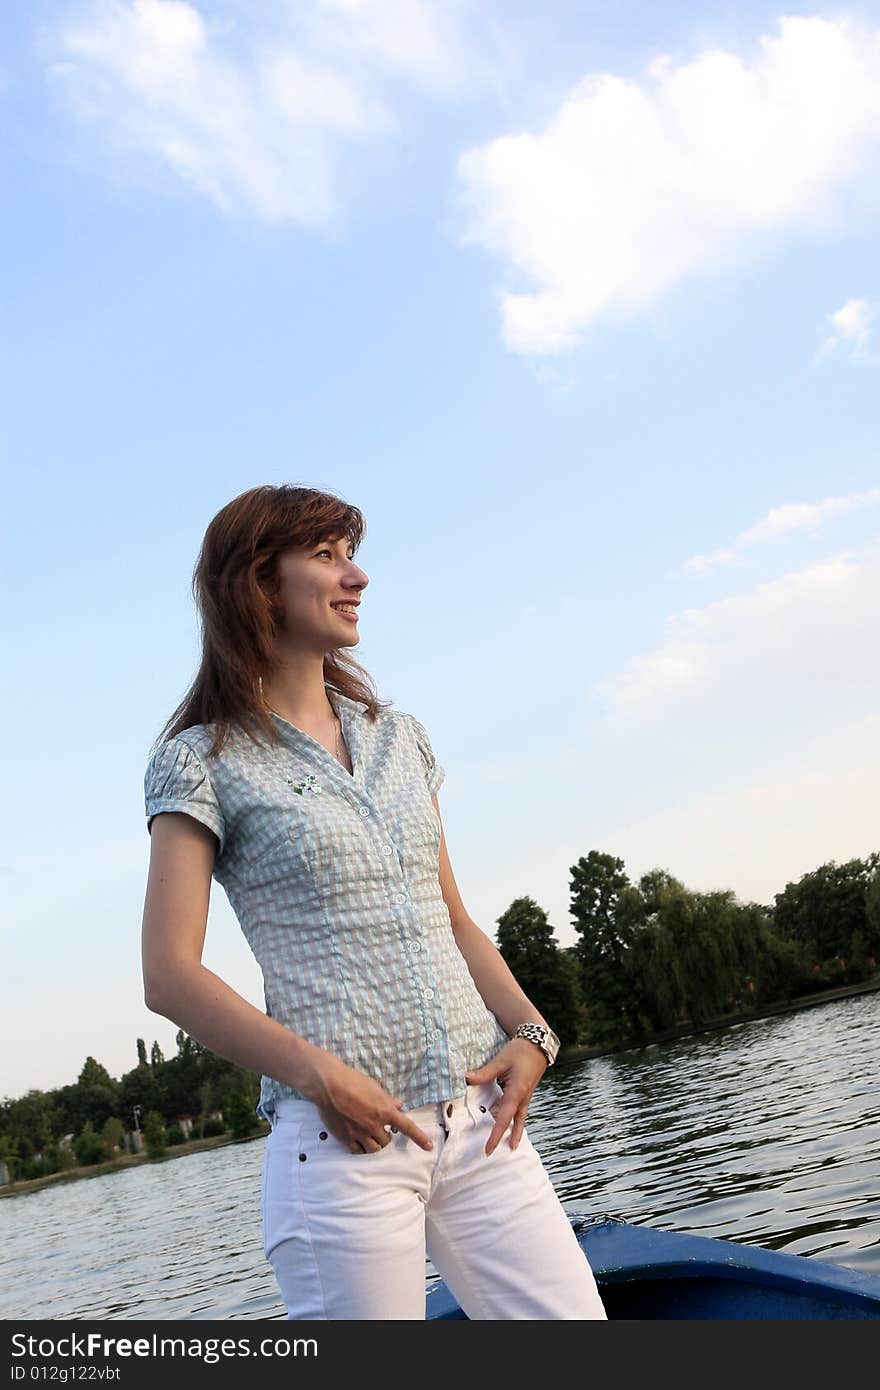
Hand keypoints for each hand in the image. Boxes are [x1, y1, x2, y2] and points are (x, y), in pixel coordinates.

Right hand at [310, 1057, 434, 1154]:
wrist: (329, 1085)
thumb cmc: (352, 1081)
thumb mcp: (374, 1087)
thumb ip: (387, 1099)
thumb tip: (399, 1105)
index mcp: (385, 1111)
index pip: (407, 1127)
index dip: (420, 1138)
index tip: (429, 1146)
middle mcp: (375, 1125)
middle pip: (387, 1141)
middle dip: (386, 1137)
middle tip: (380, 1130)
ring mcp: (360, 1133)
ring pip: (374, 1149)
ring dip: (375, 1145)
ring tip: (370, 1137)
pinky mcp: (346, 1138)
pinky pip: (358, 1151)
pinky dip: (361, 1148)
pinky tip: (359, 1143)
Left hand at [465, 1038, 547, 1155]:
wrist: (538, 1045)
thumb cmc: (520, 1052)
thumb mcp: (501, 1061)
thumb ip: (484, 1073)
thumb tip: (467, 1079)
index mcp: (516, 1093)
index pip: (503, 1119)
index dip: (495, 1135)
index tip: (488, 1149)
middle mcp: (522, 1099)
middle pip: (512, 1124)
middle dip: (503, 1138)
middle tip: (491, 1153)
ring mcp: (525, 1097)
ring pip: (517, 1119)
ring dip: (510, 1131)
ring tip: (505, 1146)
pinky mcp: (524, 1093)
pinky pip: (517, 1110)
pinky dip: (511, 1119)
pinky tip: (502, 1120)